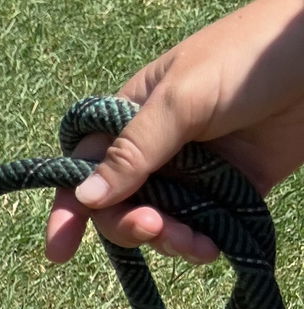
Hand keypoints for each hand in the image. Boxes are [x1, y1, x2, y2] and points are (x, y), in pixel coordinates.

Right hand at [45, 0, 303, 265]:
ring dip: (169, 240)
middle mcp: (158, 147)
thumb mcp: (182, 100)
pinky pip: (205, 228)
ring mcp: (197, 171)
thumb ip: (134, 152)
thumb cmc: (248, 57)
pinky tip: (213, 246)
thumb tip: (84, 198)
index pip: (85, 166)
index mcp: (132, 115)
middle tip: (155, 229)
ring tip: (196, 243)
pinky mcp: (235, 189)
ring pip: (162, 222)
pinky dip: (202, 243)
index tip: (60, 251)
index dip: (69, 207)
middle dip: (130, 225)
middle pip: (121, 204)